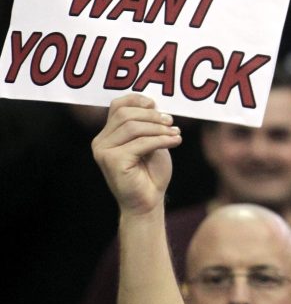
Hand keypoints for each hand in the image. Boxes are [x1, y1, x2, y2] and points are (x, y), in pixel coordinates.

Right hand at [91, 94, 181, 216]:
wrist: (149, 202)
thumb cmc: (151, 173)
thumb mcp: (151, 143)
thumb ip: (148, 125)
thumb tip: (154, 104)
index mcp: (108, 135)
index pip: (117, 106)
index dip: (137, 100)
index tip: (157, 105)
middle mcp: (101, 141)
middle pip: (126, 114)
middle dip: (152, 116)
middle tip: (171, 122)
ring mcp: (104, 151)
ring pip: (133, 127)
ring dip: (158, 128)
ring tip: (175, 133)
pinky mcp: (113, 161)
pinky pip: (140, 143)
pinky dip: (161, 140)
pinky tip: (176, 141)